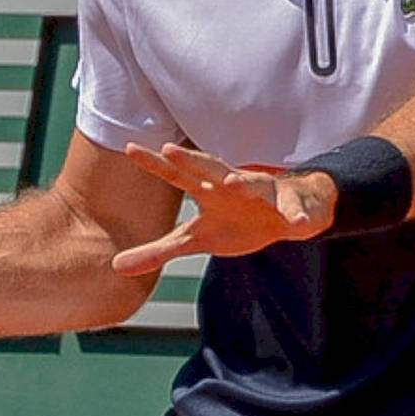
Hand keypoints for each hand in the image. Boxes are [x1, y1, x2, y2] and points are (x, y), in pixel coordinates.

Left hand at [111, 144, 335, 274]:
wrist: (286, 214)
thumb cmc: (236, 221)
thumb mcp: (197, 239)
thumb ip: (160, 250)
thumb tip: (115, 267)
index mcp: (207, 190)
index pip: (176, 175)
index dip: (155, 164)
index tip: (130, 148)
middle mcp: (232, 184)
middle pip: (210, 169)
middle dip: (192, 160)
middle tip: (170, 150)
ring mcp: (262, 192)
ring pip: (253, 184)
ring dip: (243, 181)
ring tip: (233, 182)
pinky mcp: (290, 206)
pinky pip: (293, 210)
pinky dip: (297, 215)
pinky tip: (299, 223)